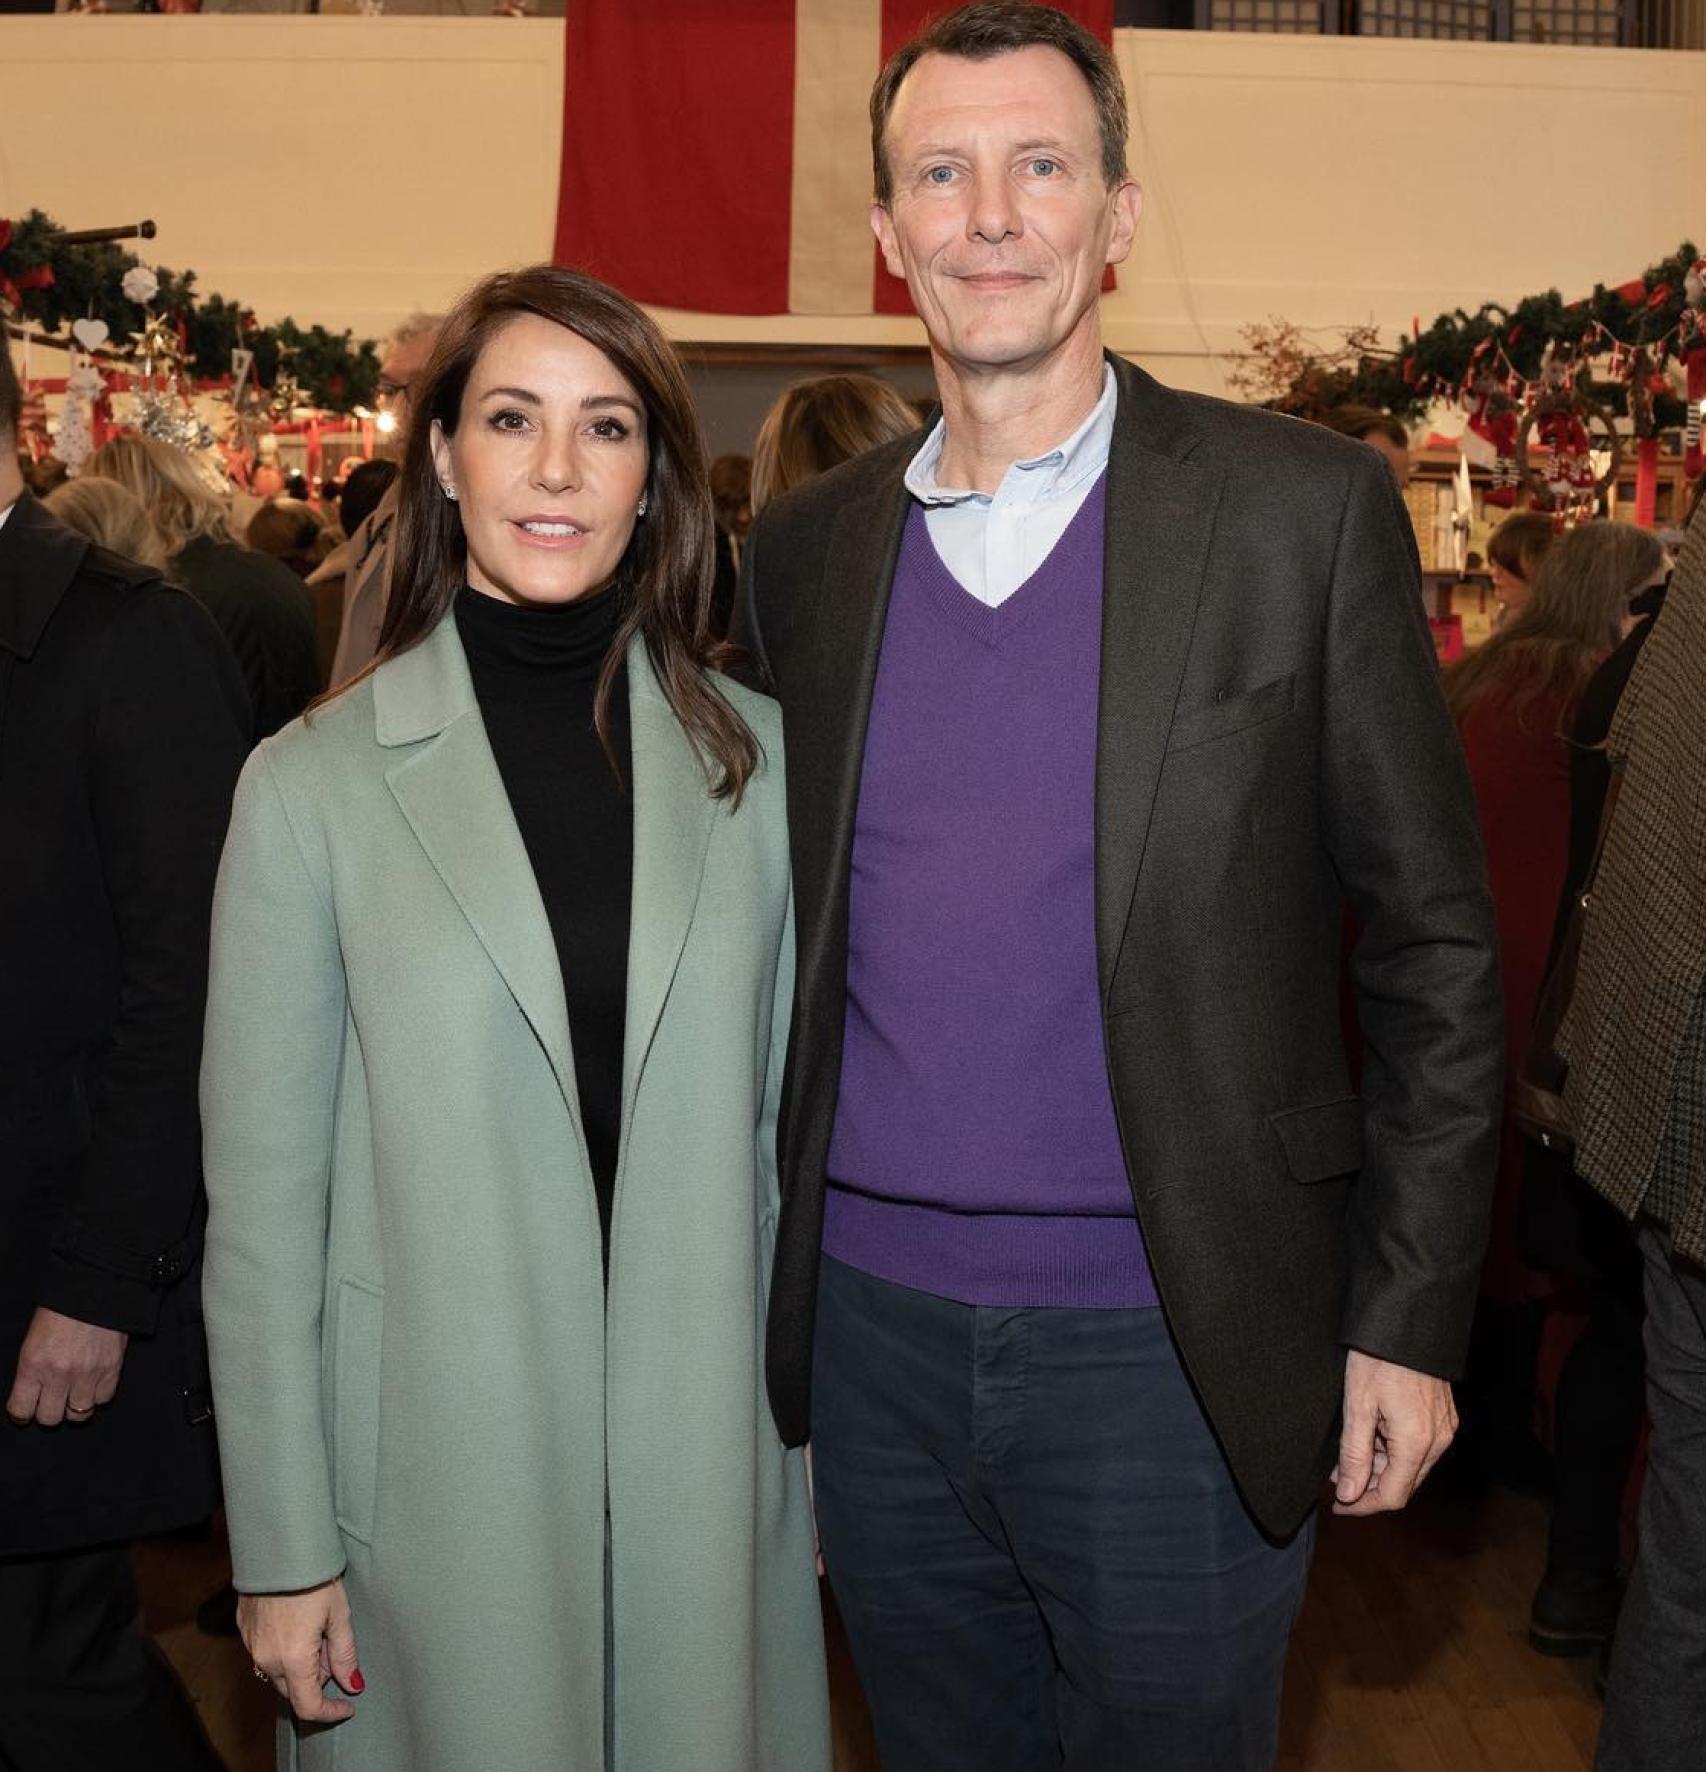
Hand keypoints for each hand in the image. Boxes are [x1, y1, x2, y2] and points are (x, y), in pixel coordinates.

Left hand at [5, 1308, 126, 1427]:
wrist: (95, 1287)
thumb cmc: (60, 1309)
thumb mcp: (33, 1339)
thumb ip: (32, 1369)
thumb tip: (34, 1392)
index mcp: (33, 1365)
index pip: (21, 1410)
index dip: (22, 1413)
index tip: (27, 1409)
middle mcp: (59, 1374)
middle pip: (50, 1417)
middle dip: (49, 1412)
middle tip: (53, 1400)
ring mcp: (87, 1373)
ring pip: (78, 1414)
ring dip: (75, 1407)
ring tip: (76, 1394)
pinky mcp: (112, 1368)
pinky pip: (104, 1398)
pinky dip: (98, 1394)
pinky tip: (94, 1383)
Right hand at [241, 1577, 364, 1723]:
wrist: (279, 1547)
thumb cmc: (313, 1577)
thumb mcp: (339, 1615)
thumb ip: (345, 1654)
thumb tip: (352, 1684)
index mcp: (293, 1659)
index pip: (308, 1704)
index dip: (329, 1712)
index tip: (347, 1707)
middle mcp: (266, 1658)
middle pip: (292, 1688)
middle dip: (316, 1679)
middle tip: (333, 1648)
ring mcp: (251, 1645)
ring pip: (277, 1671)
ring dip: (299, 1664)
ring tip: (317, 1629)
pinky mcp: (244, 1629)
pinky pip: (264, 1652)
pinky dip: (283, 1649)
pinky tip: (298, 1623)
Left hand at [1330, 1349, 1456, 1516]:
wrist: (1406, 1321)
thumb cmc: (1378, 1357)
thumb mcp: (1357, 1405)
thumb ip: (1354, 1455)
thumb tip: (1348, 1494)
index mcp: (1417, 1442)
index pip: (1393, 1496)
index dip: (1363, 1505)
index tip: (1338, 1504)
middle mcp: (1438, 1440)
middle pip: (1404, 1484)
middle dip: (1370, 1487)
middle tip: (1338, 1479)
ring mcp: (1444, 1428)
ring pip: (1411, 1467)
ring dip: (1381, 1468)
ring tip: (1348, 1456)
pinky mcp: (1443, 1416)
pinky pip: (1419, 1448)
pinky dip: (1394, 1452)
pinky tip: (1370, 1438)